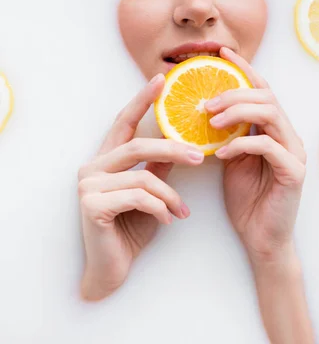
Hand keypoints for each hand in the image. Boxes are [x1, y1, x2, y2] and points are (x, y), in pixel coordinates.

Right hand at [78, 74, 204, 300]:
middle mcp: (92, 167)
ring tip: (182, 210)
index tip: (161, 79)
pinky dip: (160, 208)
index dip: (142, 100)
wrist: (112, 270)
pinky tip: (169, 220)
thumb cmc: (130, 229)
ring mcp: (89, 185)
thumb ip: (158, 167)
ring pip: (143, 176)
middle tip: (198, 156)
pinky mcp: (91, 205)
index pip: (124, 122)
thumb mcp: (149, 192)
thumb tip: (181, 143)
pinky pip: (138, 197)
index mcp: (105, 159)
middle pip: (137, 145)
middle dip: (172, 149)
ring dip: (170, 195)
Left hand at [205, 48, 305, 265]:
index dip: (244, 69)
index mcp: (273, 129)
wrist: (261, 239)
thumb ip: (227, 134)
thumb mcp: (231, 158)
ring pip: (271, 113)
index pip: (261, 89)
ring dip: (238, 111)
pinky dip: (241, 144)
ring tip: (211, 120)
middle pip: (266, 96)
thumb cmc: (246, 198)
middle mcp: (288, 135)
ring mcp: (294, 152)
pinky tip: (220, 153)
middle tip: (206, 101)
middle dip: (234, 92)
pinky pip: (268, 146)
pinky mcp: (293, 172)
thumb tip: (203, 109)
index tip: (222, 54)